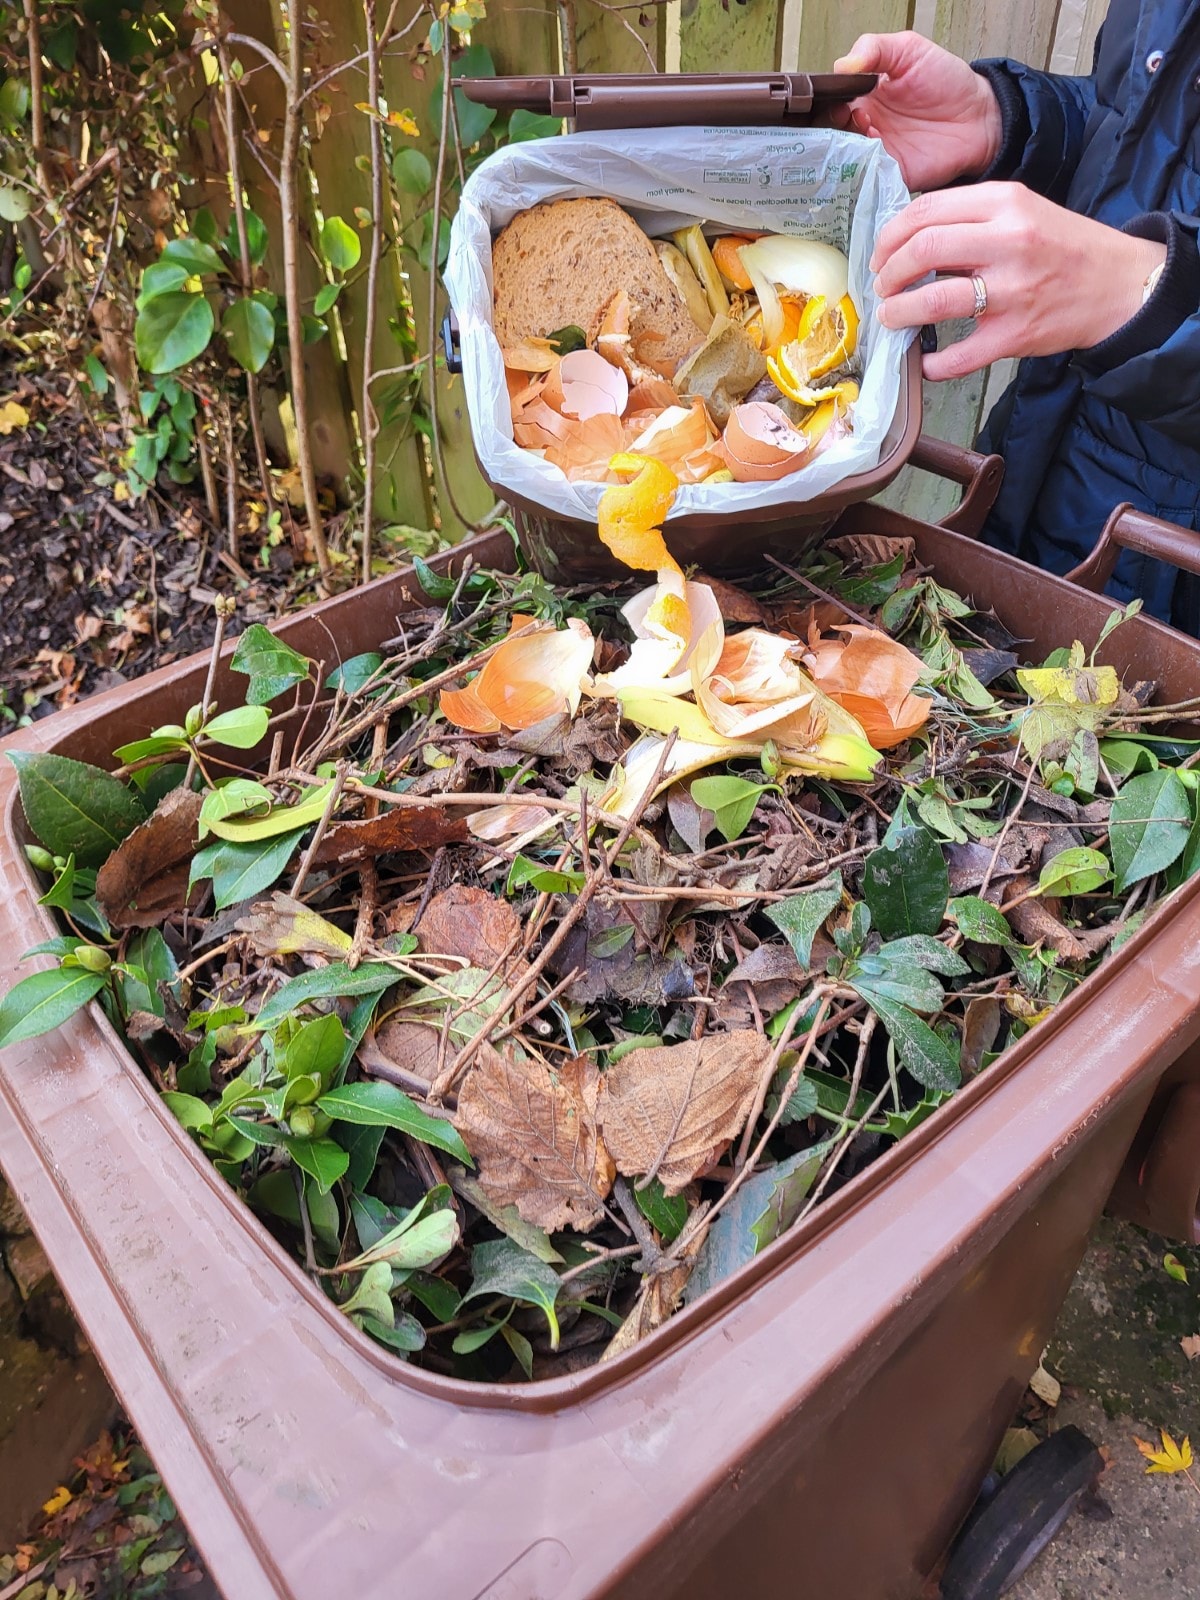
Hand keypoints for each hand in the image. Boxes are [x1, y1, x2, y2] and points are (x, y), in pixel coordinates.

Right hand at [830, 31, 1002, 190]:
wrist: (977, 117)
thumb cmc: (946, 81)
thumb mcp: (908, 50)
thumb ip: (873, 49)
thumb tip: (841, 65)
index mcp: (862, 98)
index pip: (829, 105)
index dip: (826, 105)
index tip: (838, 101)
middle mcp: (863, 128)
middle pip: (829, 136)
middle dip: (833, 129)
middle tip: (851, 117)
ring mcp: (874, 154)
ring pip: (842, 160)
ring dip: (848, 148)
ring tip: (868, 131)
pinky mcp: (887, 176)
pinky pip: (864, 180)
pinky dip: (862, 170)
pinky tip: (875, 152)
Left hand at [870, 183, 1167, 379]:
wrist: (1118, 284)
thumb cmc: (1064, 246)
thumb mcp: (1022, 210)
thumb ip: (972, 217)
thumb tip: (909, 238)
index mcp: (1005, 203)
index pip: (926, 210)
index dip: (891, 236)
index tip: (881, 255)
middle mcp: (1008, 242)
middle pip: (922, 250)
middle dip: (888, 273)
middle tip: (882, 287)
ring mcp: (1012, 291)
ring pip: (934, 301)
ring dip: (900, 312)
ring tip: (893, 317)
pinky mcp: (1015, 334)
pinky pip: (960, 356)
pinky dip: (934, 364)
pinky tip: (925, 362)